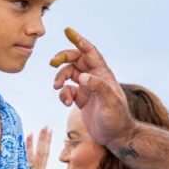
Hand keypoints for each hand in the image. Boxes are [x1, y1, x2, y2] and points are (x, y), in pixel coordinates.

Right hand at [50, 27, 134, 147]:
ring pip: (68, 74)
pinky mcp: (81, 100)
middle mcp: (95, 78)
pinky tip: (65, 103)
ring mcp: (88, 88)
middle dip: (63, 58)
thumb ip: (98, 87)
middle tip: (52, 62)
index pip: (90, 52)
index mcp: (103, 74)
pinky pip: (67, 90)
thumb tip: (82, 77)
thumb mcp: (110, 102)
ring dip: (60, 78)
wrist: (116, 137)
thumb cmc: (117, 119)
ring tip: (56, 87)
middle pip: (76, 60)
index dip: (79, 40)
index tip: (68, 30)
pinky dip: (62, 94)